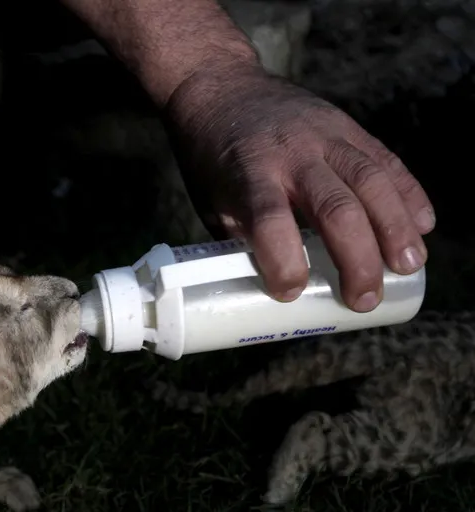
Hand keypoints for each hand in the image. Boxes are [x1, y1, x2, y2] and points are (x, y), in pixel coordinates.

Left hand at [164, 63, 434, 311]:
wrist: (222, 89)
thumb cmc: (213, 160)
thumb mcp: (212, 202)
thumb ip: (243, 242)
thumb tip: (272, 294)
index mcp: (248, 173)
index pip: (269, 219)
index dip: (283, 260)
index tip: (290, 292)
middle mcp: (290, 153)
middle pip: (334, 207)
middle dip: (357, 258)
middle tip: (364, 299)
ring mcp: (324, 136)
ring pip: (371, 181)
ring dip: (395, 228)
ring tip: (408, 266)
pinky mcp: (347, 126)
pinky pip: (385, 160)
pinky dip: (408, 193)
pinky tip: (423, 225)